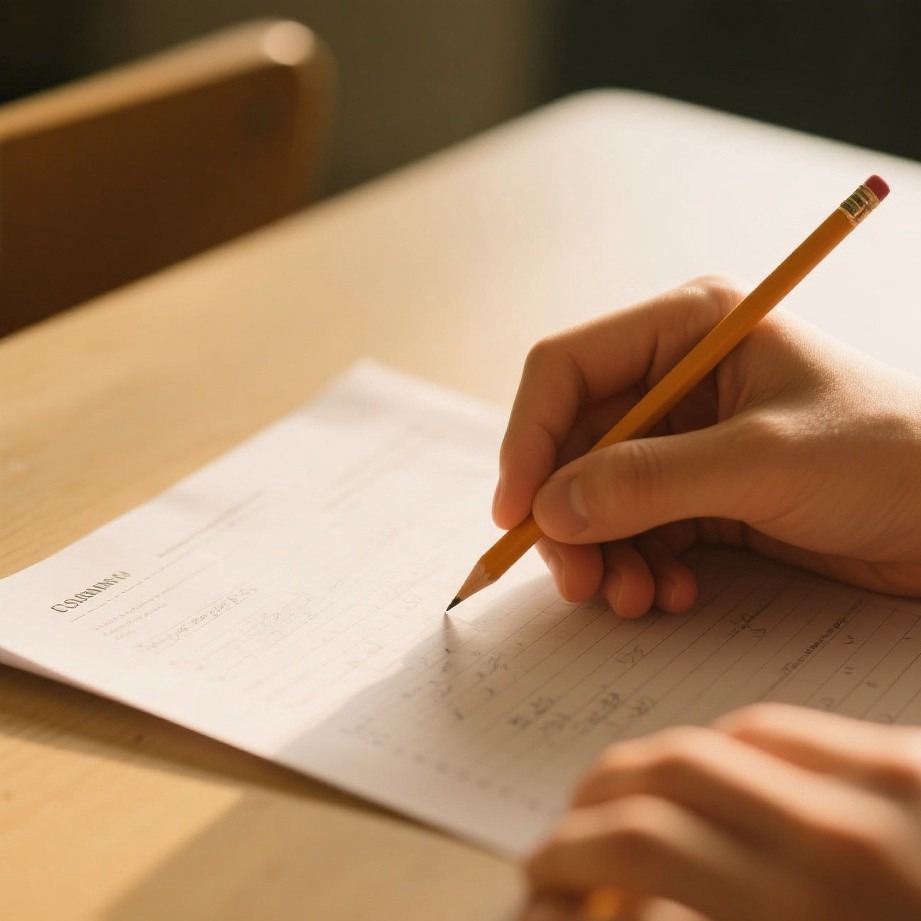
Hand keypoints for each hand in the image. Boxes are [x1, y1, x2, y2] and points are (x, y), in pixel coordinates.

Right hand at [493, 277, 920, 616]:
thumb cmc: (891, 459)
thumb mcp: (765, 462)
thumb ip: (650, 481)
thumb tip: (549, 510)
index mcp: (689, 326)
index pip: (567, 368)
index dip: (530, 438)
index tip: (517, 512)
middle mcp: (676, 378)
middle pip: (574, 442)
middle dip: (568, 514)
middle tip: (576, 578)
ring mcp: (685, 439)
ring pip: (597, 495)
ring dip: (601, 552)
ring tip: (630, 598)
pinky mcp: (699, 493)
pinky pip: (634, 529)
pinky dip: (638, 567)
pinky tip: (671, 594)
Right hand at [523, 704, 920, 920]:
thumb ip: (712, 920)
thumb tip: (632, 907)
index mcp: (804, 912)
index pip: (639, 841)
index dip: (570, 852)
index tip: (545, 871)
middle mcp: (839, 832)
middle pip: (662, 770)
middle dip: (594, 799)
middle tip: (570, 834)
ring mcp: (883, 783)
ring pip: (718, 739)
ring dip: (658, 771)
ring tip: (638, 807)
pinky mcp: (913, 759)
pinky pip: (789, 731)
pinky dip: (732, 751)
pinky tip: (724, 788)